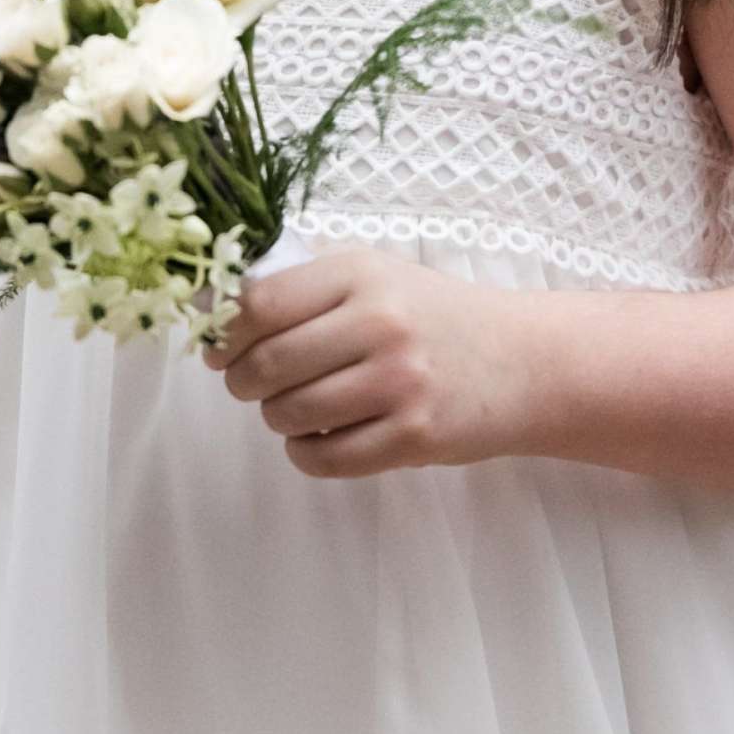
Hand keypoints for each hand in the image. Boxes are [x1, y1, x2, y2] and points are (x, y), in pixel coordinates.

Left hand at [204, 246, 537, 479]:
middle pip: (265, 364)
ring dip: (275, 416)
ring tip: (295, 405)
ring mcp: (399, 384)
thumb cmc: (433, 316)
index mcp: (360, 275)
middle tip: (248, 382)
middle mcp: (380, 324)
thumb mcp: (375, 277)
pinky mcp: (414, 436)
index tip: (217, 346)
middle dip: (240, 380)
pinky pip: (323, 458)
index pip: (258, 305)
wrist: (523, 362)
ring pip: (288, 413)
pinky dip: (305, 452)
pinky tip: (318, 436)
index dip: (223, 332)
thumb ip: (303, 288)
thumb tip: (210, 308)